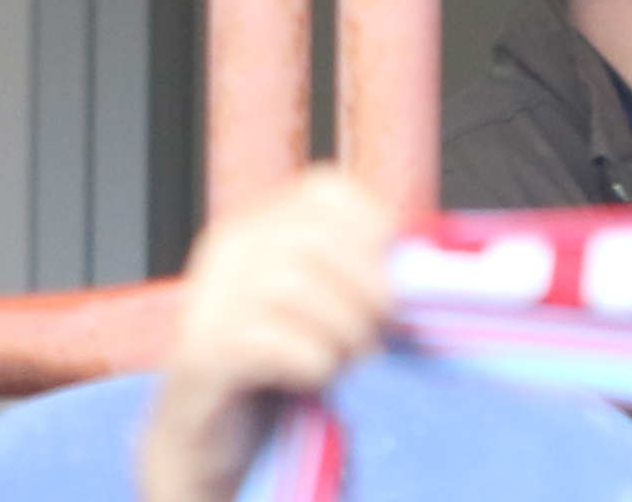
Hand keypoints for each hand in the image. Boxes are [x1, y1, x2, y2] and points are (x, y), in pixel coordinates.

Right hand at [136, 167, 395, 501]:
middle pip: (316, 239)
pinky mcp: (204, 353)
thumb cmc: (274, 376)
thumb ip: (355, 282)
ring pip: (292, 286)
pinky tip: (313, 379)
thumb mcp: (318, 314)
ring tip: (346, 359)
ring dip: (342, 330)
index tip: (389, 275)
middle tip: (377, 330)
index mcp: (258, 230)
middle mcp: (227, 252)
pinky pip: (275, 343)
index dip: (374, 228)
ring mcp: (210, 299)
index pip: (325, 190)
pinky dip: (313, 363)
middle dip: (366, 288)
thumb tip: (427, 272)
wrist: (210, 440)